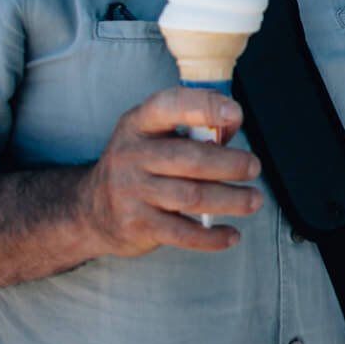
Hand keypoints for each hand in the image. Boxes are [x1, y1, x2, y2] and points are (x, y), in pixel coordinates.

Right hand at [78, 87, 263, 257]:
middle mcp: (131, 156)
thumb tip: (232, 123)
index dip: (204, 107)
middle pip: (190, 159)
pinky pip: (182, 233)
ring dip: (231, 200)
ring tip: (253, 200)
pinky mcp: (137, 226)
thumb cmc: (140, 165)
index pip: (169, 106)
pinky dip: (211, 237)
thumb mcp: (155, 136)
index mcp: (138, 124)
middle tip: (253, 167)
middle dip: (230, 164)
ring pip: (191, 196)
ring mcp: (132, 193)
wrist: (90, 209)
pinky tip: (231, 234)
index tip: (235, 113)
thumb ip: (193, 129)